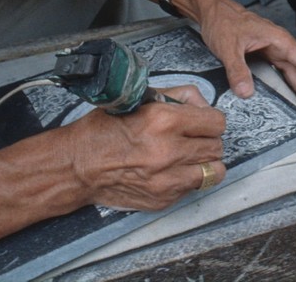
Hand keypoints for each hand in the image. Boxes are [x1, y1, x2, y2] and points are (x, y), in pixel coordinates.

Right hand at [61, 90, 225, 210]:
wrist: (78, 166)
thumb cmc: (104, 131)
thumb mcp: (140, 99)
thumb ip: (178, 96)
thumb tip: (202, 103)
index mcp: (163, 121)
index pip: (216, 122)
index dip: (211, 120)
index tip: (204, 121)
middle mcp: (168, 151)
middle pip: (217, 146)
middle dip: (208, 140)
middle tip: (194, 138)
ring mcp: (167, 179)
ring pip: (214, 171)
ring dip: (205, 162)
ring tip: (190, 156)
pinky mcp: (163, 199)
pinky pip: (193, 188)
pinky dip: (188, 179)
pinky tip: (171, 170)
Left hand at [197, 2, 295, 121]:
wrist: (213, 10)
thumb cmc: (223, 20)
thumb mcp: (227, 46)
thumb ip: (237, 69)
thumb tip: (246, 93)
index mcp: (281, 41)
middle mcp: (281, 48)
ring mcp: (274, 53)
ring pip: (294, 77)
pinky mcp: (265, 58)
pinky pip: (280, 76)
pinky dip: (285, 91)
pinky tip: (282, 105)